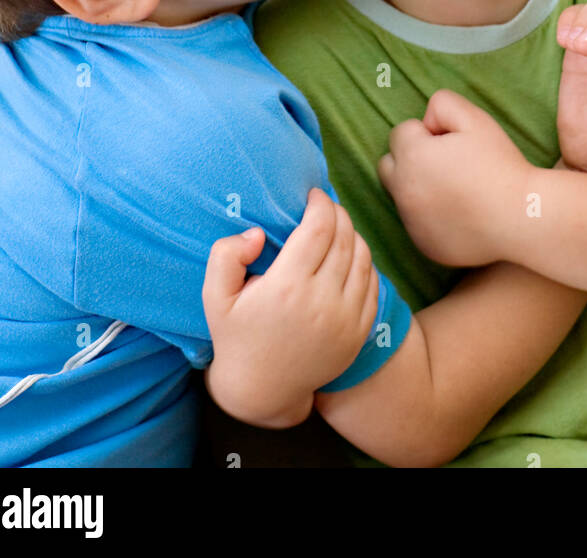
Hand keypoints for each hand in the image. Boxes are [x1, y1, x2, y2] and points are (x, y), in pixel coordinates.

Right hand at [202, 187, 378, 424]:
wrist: (263, 390)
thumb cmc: (236, 336)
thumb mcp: (214, 297)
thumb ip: (226, 256)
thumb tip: (257, 234)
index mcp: (287, 288)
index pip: (319, 227)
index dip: (320, 203)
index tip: (313, 195)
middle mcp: (322, 302)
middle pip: (345, 237)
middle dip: (337, 213)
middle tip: (325, 207)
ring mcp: (346, 319)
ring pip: (363, 257)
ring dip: (352, 234)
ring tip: (336, 229)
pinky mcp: (359, 332)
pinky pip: (372, 283)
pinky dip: (363, 262)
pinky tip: (347, 257)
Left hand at [378, 89, 528, 266]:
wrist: (523, 217)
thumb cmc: (500, 164)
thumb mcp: (474, 118)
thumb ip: (441, 104)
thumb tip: (426, 122)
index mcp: (412, 157)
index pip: (400, 133)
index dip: (427, 133)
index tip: (452, 143)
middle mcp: (403, 192)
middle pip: (387, 165)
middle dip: (408, 158)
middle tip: (445, 163)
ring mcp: (412, 223)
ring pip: (401, 196)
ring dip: (418, 187)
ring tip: (455, 188)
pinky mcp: (424, 245)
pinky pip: (416, 223)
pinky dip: (429, 216)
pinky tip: (460, 212)